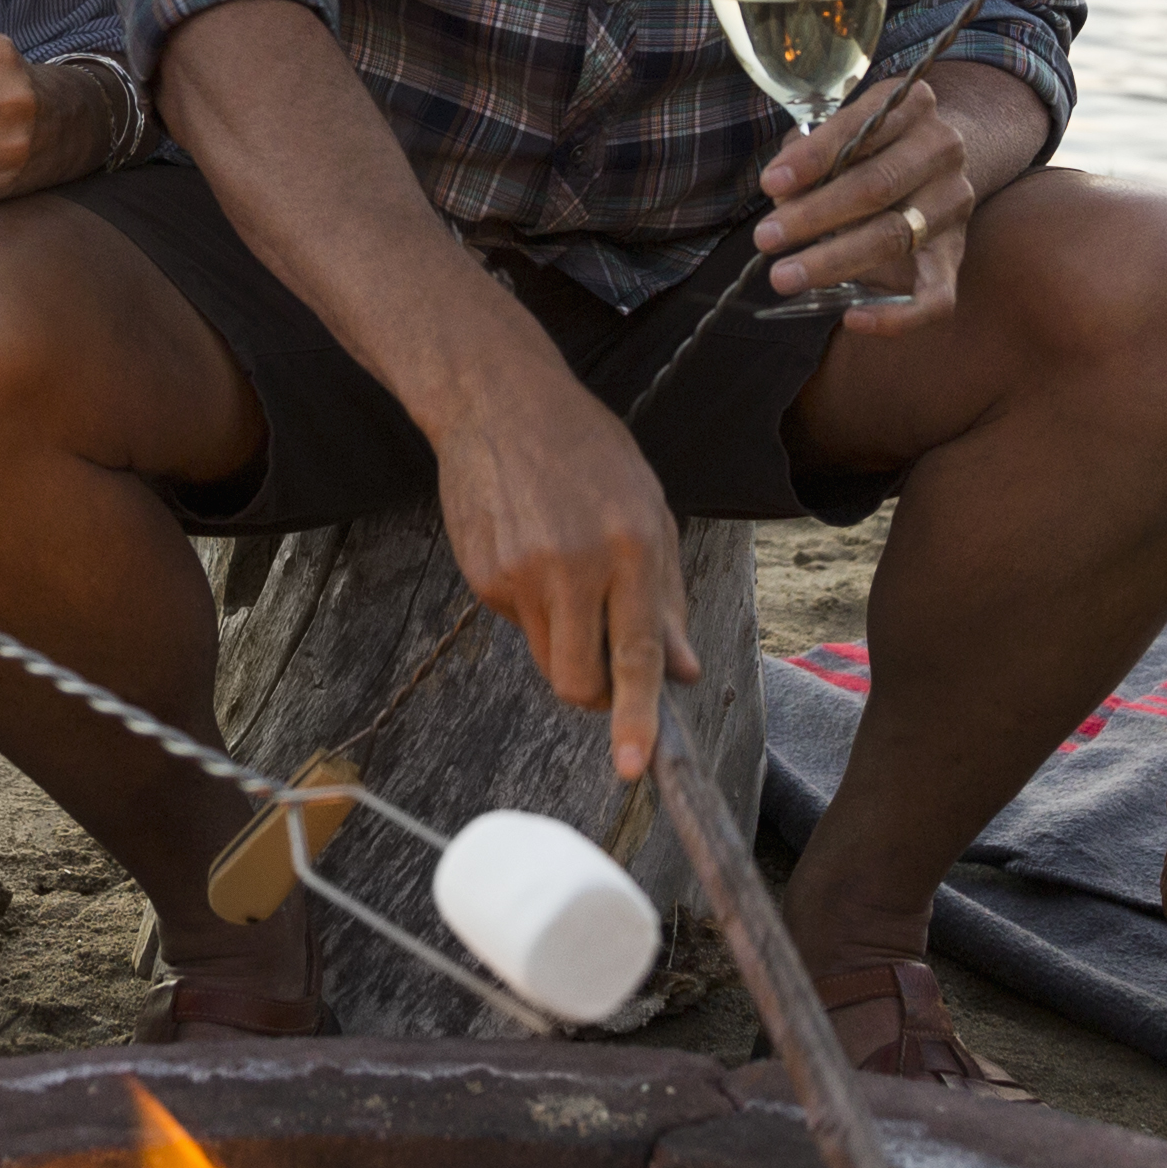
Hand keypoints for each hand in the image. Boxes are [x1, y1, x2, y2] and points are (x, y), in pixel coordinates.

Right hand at [429, 346, 705, 780]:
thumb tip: (684, 671)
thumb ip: (667, 596)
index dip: (636, 717)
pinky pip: (518, 625)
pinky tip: (532, 549)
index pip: (636, 653)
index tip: (633, 766)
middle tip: (607, 666)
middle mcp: (574, 565)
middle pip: (579, 682)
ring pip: (548, 660)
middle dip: (596, 695)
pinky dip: (533, 608)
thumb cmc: (587, 452)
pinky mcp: (482, 576)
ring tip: (568, 575)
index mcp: (630, 546)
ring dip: (567, 644)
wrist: (497, 401)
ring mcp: (520, 573)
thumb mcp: (648, 508)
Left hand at [753, 68, 998, 333]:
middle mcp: (942, 149)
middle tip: (765, 238)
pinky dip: (896, 315)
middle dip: (814, 216)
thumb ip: (812, 153)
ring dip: (833, 261)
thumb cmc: (872, 144)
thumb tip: (782, 195)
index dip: (813, 158)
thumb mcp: (844, 129)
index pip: (861, 129)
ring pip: (894, 237)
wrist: (937, 160)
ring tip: (785, 276)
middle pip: (877, 186)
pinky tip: (851, 319)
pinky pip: (935, 296)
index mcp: (913, 106)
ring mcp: (954, 203)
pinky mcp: (955, 254)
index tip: (771, 184)